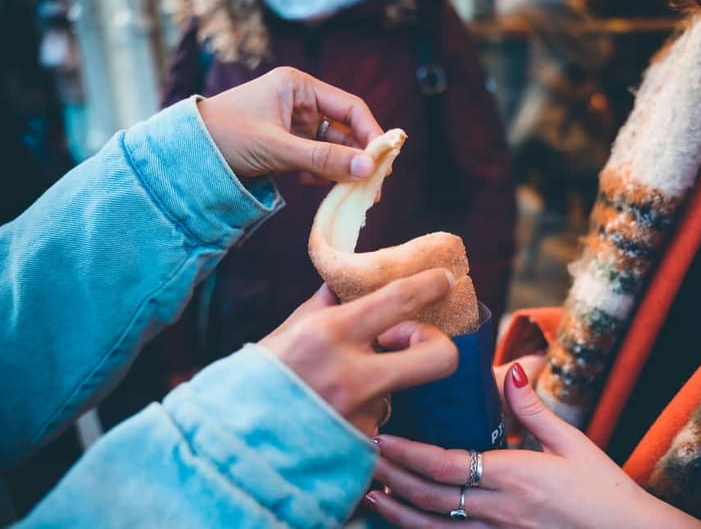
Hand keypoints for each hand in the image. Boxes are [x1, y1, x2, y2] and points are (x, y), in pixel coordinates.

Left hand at [197, 66, 382, 180]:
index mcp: (298, 87)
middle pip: (344, 129)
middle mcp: (298, 102)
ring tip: (343, 191)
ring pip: (330, 148)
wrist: (183, 155)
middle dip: (356, 158)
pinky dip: (318, 175)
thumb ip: (323, 160)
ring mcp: (291, 125)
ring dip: (337, 169)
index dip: (370, 134)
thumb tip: (368, 170)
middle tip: (372, 187)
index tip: (382, 162)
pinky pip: (314, 160)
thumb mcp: (278, 149)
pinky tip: (309, 185)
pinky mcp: (284, 146)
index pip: (350, 108)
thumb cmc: (225, 138)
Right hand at [256, 269, 458, 435]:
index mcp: (328, 335)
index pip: (399, 300)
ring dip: (376, 384)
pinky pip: (377, 420)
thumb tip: (346, 280)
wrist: (228, 442)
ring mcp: (361, 417)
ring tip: (334, 388)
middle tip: (412, 340)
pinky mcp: (364, 448)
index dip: (430, 285)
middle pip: (439, 357)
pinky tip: (330, 412)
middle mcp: (351, 377)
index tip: (445, 280)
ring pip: (397, 389)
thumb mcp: (286, 332)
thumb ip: (325, 306)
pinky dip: (359, 411)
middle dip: (437, 343)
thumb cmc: (254, 380)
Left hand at [365, 363, 700, 527]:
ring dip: (398, 513)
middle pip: (429, 496)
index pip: (445, 464)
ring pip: (434, 527)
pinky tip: (407, 524)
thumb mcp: (572, 443)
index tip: (382, 437)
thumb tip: (510, 371)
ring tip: (368, 497)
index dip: (408, 453)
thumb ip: (533, 409)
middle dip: (391, 478)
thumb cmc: (603, 489)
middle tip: (359, 459)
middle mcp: (497, 510)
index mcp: (512, 477)